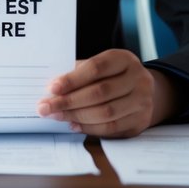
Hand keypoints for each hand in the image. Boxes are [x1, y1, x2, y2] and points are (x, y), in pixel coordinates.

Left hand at [36, 49, 175, 137]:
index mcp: (124, 59)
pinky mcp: (140, 121)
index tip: (51, 88)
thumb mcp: (100, 67)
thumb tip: (52, 89)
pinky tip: (73, 124)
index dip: (72, 79)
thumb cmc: (112, 76)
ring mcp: (142, 101)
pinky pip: (111, 128)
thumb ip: (79, 73)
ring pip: (105, 113)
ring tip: (57, 116)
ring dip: (76, 116)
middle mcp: (138, 79)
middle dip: (69, 101)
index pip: (96, 68)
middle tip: (46, 107)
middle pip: (100, 92)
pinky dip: (89, 128)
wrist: (142, 90)